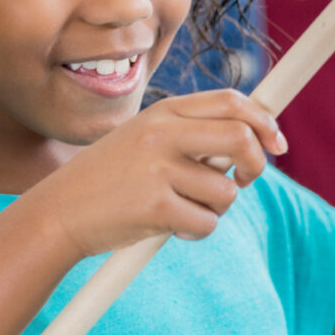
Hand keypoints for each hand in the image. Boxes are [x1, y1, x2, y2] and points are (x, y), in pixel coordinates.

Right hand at [30, 90, 287, 257]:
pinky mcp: (155, 207)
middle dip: (256, 164)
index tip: (278, 143)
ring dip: (215, 208)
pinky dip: (197, 233)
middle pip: (240, 138)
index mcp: (161, 113)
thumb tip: (251, 143)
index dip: (264, 121)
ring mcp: (157, 170)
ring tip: (181, 211)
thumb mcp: (142, 141)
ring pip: (225, 191)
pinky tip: (170, 230)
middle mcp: (161, 134)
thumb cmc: (106, 182)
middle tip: (244, 181)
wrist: (55, 214)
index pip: (231, 101)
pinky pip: (206, 224)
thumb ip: (188, 135)